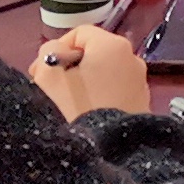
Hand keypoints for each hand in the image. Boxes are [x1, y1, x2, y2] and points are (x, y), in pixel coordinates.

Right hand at [30, 23, 147, 122]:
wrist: (111, 150)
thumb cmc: (77, 107)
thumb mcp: (49, 76)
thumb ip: (48, 53)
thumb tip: (58, 52)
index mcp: (113, 44)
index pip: (79, 34)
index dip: (56, 49)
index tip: (42, 71)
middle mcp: (132, 57)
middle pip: (92, 53)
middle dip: (68, 66)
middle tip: (48, 87)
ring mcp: (140, 81)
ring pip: (104, 73)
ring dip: (83, 82)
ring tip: (65, 103)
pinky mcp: (142, 103)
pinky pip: (114, 91)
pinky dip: (99, 96)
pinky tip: (85, 113)